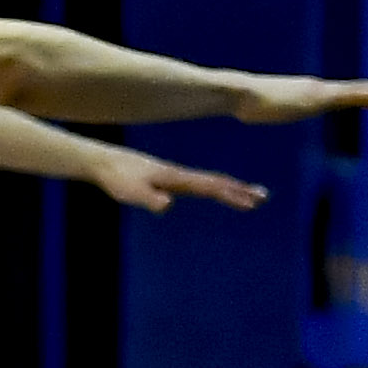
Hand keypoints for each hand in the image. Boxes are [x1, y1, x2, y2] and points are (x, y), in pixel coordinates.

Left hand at [94, 151, 267, 213]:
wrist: (104, 162)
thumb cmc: (116, 178)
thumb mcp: (130, 192)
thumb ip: (149, 199)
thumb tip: (167, 206)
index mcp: (176, 178)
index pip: (210, 187)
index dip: (232, 195)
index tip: (252, 203)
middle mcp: (180, 175)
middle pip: (216, 182)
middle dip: (240, 190)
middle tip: (264, 196)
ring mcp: (175, 175)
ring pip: (209, 181)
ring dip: (230, 187)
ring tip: (249, 194)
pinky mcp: (168, 177)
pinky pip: (198, 183)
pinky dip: (213, 187)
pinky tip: (216, 190)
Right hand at [223, 71, 367, 126]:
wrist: (239, 93)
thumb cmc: (240, 101)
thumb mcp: (254, 108)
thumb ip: (257, 107)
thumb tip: (245, 109)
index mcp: (305, 94)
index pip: (339, 95)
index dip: (361, 94)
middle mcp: (316, 90)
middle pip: (354, 90)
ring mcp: (319, 92)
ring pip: (358, 92)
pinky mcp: (319, 97)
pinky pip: (351, 97)